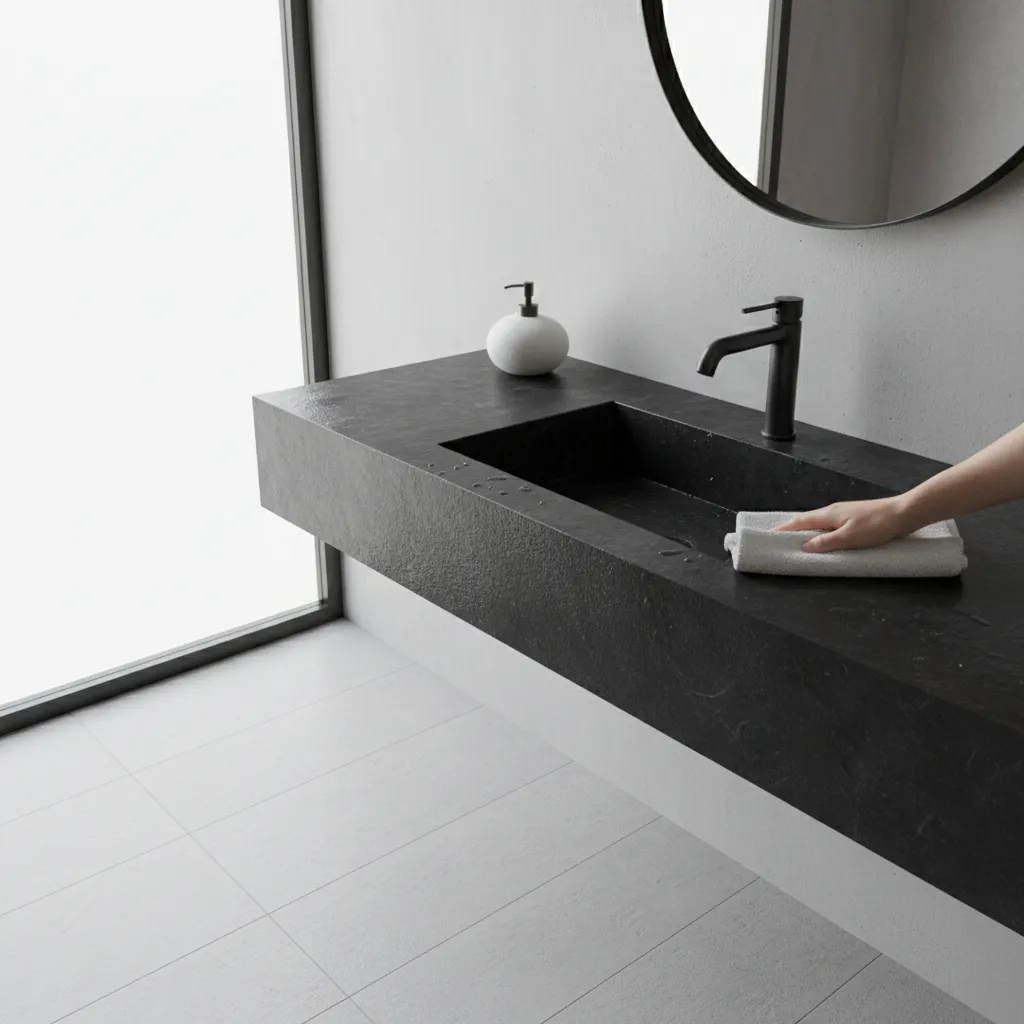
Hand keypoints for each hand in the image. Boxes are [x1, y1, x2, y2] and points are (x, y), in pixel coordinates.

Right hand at [774, 497, 912, 552]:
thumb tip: (803, 546)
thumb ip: (825, 542)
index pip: (799, 522)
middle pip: (806, 521)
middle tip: (778, 541)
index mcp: (828, 514)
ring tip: (798, 543)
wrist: (904, 513)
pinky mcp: (854, 519)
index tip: (768, 535)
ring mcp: (844, 514)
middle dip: (791, 530)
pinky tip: (824, 540)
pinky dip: (821, 533)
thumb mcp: (849, 537)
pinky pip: (830, 526)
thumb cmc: (877, 525)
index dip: (784, 529)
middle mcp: (833, 511)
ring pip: (819, 524)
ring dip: (806, 532)